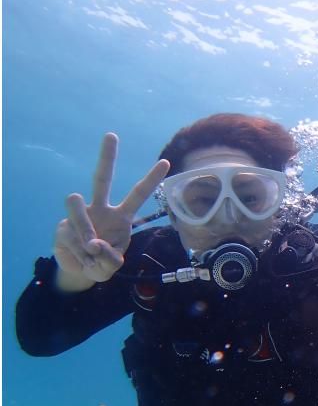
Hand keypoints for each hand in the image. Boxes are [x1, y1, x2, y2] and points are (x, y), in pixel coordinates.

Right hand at [53, 133, 169, 290]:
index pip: (137, 195)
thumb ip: (109, 259)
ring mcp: (80, 215)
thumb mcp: (111, 267)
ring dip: (84, 228)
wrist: (78, 271)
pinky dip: (79, 252)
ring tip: (91, 248)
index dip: (151, 179)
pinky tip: (82, 258)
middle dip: (106, 157)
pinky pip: (70, 234)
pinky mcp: (62, 225)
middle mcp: (101, 210)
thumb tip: (94, 244)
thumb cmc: (102, 263)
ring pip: (75, 202)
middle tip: (112, 135)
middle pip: (101, 179)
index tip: (166, 161)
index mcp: (121, 217)